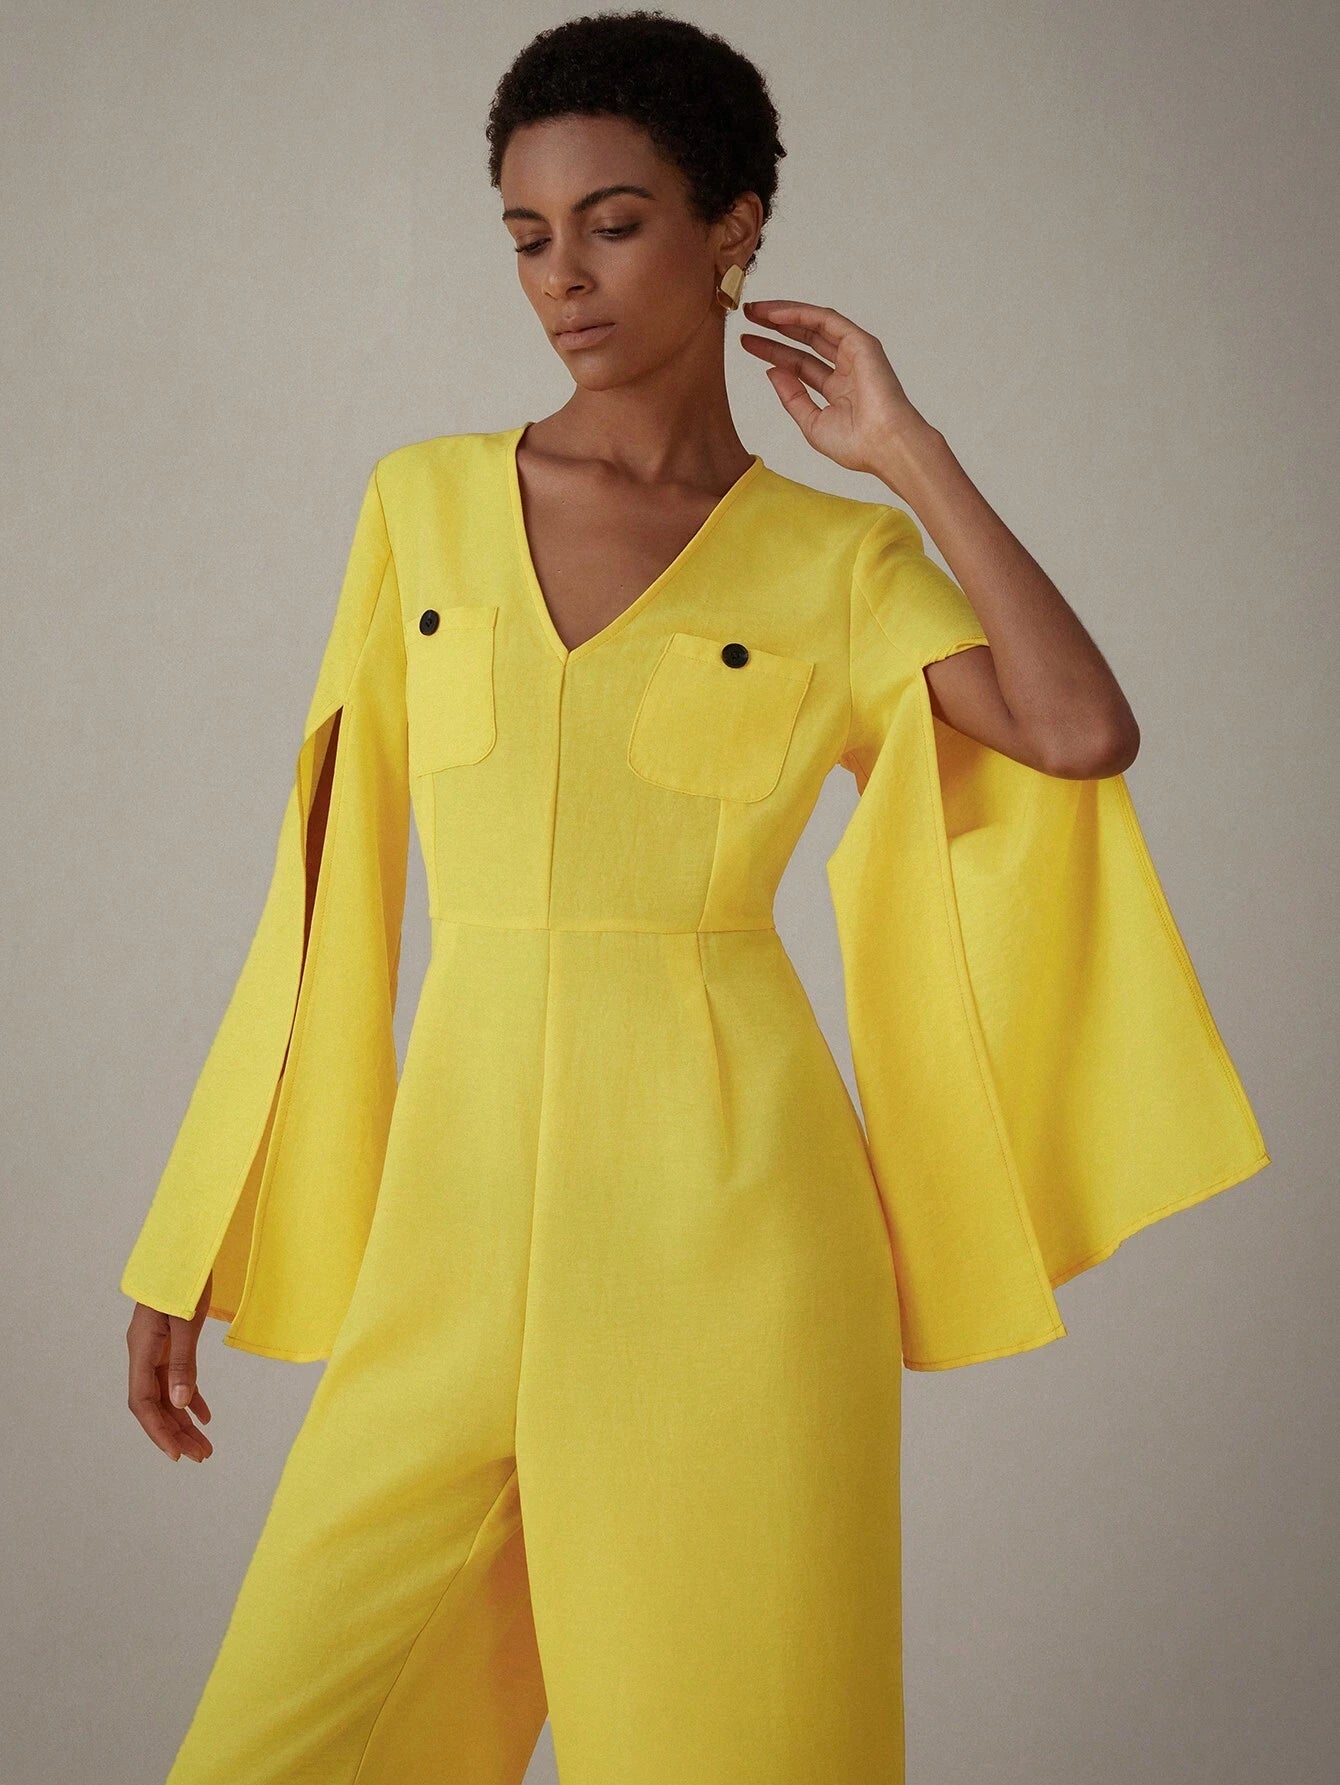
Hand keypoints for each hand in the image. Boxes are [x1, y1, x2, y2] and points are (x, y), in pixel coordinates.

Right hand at [126, 1275, 213, 1461]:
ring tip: (206, 1446)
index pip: (143, 1402)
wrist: (184, 1245)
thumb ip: (183, 1362)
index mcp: (141, 1349)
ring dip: (184, 1420)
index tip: (178, 1455)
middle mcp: (144, 1353)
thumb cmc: (183, 1278)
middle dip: (176, 1432)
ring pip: (167, 1394)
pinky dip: (191, 1397)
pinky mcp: (170, 1341)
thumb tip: (182, 1404)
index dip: (159, 1430)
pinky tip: (205, 1415)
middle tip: (201, 1456)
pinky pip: (177, 1378)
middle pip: (155, 1404)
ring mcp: (156, 1348)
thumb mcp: (186, 1320)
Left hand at [737, 298, 935, 481]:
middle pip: (804, 340)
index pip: (799, 364)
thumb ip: (792, 397)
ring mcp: (854, 353)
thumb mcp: (811, 423)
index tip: (749, 343)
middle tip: (748, 317)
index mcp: (837, 389)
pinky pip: (825, 320)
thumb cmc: (857, 444)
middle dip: (775, 328)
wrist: (884, 444)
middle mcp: (846, 368)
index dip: (773, 352)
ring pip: (813, 325)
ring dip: (784, 315)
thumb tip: (772, 372)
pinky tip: (774, 314)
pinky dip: (799, 314)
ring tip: (755, 310)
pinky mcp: (860, 342)